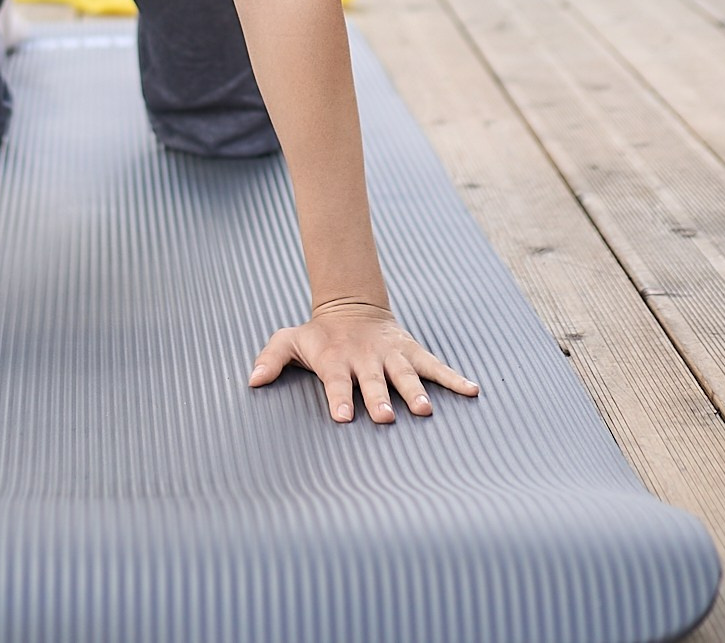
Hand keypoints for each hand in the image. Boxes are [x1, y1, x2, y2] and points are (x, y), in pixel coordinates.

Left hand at [249, 298, 478, 424]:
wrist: (350, 307)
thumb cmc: (318, 336)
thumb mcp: (290, 340)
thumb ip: (271, 357)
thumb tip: (252, 380)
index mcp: (336, 361)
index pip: (336, 383)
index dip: (338, 398)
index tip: (343, 416)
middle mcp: (365, 360)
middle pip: (372, 382)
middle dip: (379, 399)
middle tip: (386, 417)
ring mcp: (390, 357)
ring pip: (404, 376)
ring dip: (414, 392)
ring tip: (426, 409)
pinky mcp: (411, 353)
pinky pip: (435, 366)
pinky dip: (454, 378)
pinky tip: (472, 391)